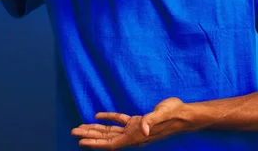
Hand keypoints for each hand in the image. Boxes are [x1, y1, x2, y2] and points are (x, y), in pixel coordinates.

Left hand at [71, 97, 192, 148]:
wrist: (184, 114)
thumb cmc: (173, 114)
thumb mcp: (161, 114)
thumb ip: (150, 121)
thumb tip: (143, 129)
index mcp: (136, 136)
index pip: (111, 143)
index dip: (95, 143)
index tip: (81, 142)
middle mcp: (133, 135)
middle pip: (107, 138)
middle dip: (90, 136)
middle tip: (73, 132)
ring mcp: (134, 129)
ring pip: (110, 131)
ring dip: (96, 129)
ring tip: (81, 127)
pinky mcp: (138, 121)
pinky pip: (119, 121)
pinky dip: (109, 118)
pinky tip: (99, 115)